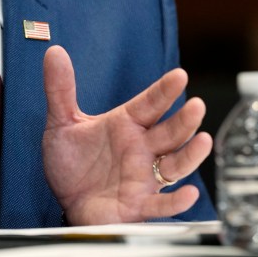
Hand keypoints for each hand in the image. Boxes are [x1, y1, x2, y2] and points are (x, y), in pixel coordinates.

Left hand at [41, 45, 211, 224]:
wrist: (66, 200)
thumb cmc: (72, 161)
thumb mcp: (61, 122)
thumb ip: (60, 89)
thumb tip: (54, 52)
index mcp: (127, 124)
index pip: (151, 103)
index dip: (165, 90)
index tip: (179, 75)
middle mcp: (142, 148)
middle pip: (170, 132)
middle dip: (185, 120)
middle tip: (196, 106)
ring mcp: (144, 177)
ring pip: (175, 164)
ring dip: (190, 154)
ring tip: (203, 141)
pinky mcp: (140, 205)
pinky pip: (162, 204)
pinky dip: (176, 201)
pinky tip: (188, 194)